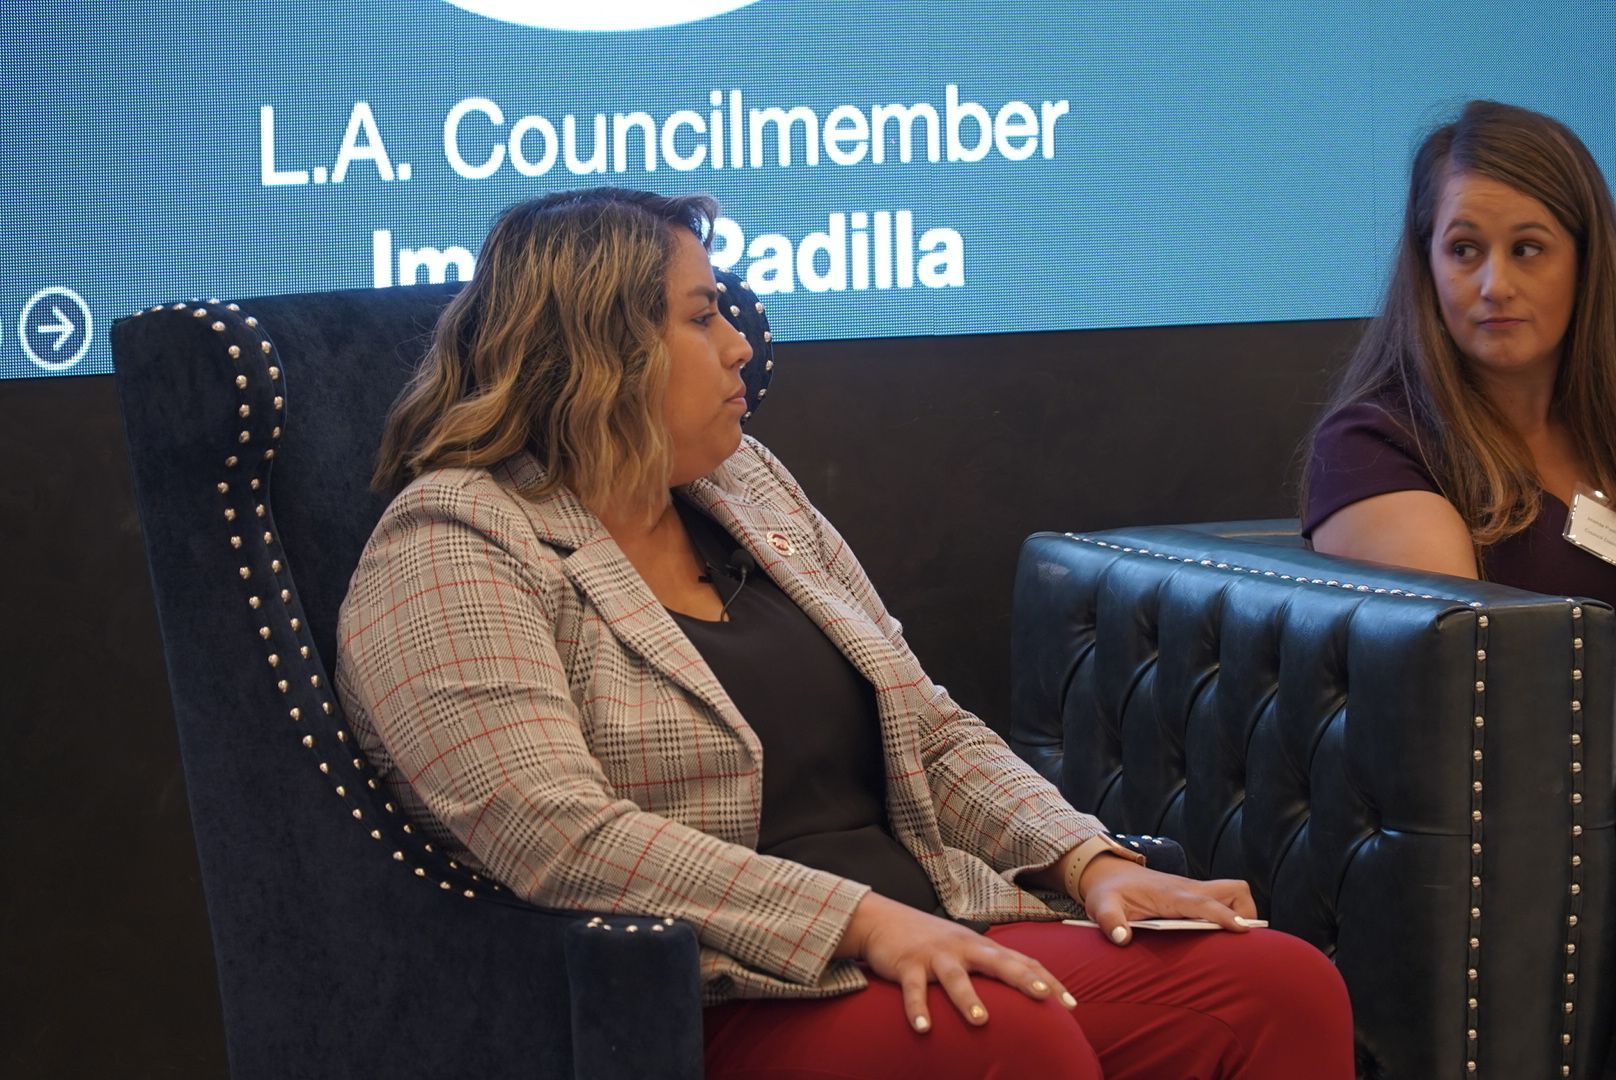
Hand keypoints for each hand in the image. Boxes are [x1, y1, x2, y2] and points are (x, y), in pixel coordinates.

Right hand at [835, 891, 1074, 1032]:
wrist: (882, 919)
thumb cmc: (931, 941)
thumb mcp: (964, 949)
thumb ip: (990, 967)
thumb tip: (1024, 991)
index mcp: (981, 947)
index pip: (1022, 962)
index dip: (1048, 981)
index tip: (1072, 1005)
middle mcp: (963, 948)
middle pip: (998, 962)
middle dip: (1022, 979)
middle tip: (1044, 998)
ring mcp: (935, 956)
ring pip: (955, 977)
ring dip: (967, 998)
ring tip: (980, 1021)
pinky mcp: (907, 965)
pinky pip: (914, 989)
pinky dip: (917, 1009)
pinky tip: (923, 1028)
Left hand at [1077, 855, 1256, 944]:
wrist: (1107, 872)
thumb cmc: (1107, 891)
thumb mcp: (1100, 906)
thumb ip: (1109, 920)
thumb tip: (1122, 937)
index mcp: (1170, 894)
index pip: (1204, 903)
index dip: (1224, 916)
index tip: (1243, 930)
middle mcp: (1188, 889)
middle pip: (1234, 890)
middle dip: (1247, 912)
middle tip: (1241, 941)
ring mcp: (1194, 891)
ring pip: (1233, 893)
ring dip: (1241, 913)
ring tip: (1234, 942)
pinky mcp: (1194, 896)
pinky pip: (1224, 901)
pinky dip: (1231, 915)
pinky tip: (1220, 937)